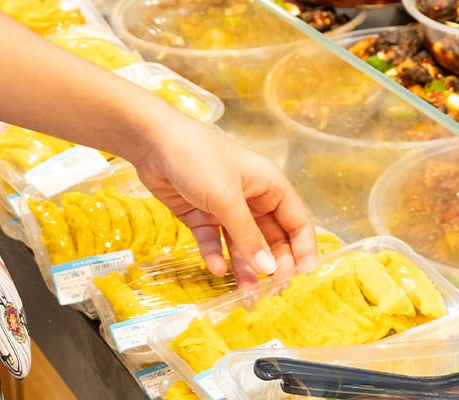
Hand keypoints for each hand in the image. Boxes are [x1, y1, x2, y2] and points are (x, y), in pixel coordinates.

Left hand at [124, 123, 319, 287]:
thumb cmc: (198, 157)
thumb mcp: (226, 198)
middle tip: (272, 293)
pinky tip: (216, 269)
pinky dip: (216, 255)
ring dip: (245, 269)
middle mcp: (253, 199)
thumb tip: (270, 268)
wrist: (153, 141)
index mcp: (271, 187)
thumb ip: (248, 235)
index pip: (297, 223)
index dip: (304, 249)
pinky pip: (215, 241)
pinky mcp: (202, 216)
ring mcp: (227, 209)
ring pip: (243, 246)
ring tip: (246, 295)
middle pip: (272, 239)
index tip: (304, 276)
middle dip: (274, 266)